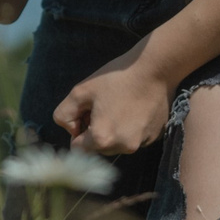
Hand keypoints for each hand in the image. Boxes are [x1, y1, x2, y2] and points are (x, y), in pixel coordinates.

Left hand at [54, 41, 173, 155]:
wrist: (155, 70)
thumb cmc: (116, 78)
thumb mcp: (80, 91)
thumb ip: (64, 114)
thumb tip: (71, 129)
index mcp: (102, 138)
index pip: (78, 149)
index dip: (77, 131)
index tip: (86, 114)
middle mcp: (123, 147)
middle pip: (98, 149)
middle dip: (95, 132)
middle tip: (102, 107)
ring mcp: (141, 144)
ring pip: (116, 145)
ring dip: (113, 132)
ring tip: (119, 106)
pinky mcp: (154, 138)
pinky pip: (133, 139)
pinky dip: (129, 129)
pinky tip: (133, 109)